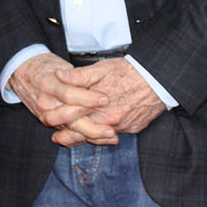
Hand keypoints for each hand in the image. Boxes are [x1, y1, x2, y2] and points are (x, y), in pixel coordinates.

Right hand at [10, 54, 115, 143]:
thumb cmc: (45, 68)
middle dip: (91, 127)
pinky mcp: (49, 123)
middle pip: (69, 119)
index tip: (105, 99)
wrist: (23, 74)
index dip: (88, 98)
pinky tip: (100, 140)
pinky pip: (66, 136)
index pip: (69, 94)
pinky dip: (84, 139)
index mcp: (49, 85)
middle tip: (111, 129)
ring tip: (110, 136)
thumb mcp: (60, 64)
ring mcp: (46, 115)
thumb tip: (94, 82)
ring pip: (68, 131)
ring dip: (90, 136)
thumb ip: (76, 74)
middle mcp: (46, 103)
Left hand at [50, 58, 165, 145]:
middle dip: (67, 137)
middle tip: (56, 138)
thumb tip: (59, 76)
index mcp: (97, 104)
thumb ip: (79, 76)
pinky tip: (96, 132)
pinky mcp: (132, 128)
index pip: (70, 115)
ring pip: (98, 136)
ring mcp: (121, 126)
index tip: (47, 120)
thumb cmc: (130, 71)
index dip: (56, 118)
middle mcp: (108, 119)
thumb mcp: (102, 68)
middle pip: (82, 133)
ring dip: (84, 137)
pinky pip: (114, 135)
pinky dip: (103, 135)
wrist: (159, 79)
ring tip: (72, 138)